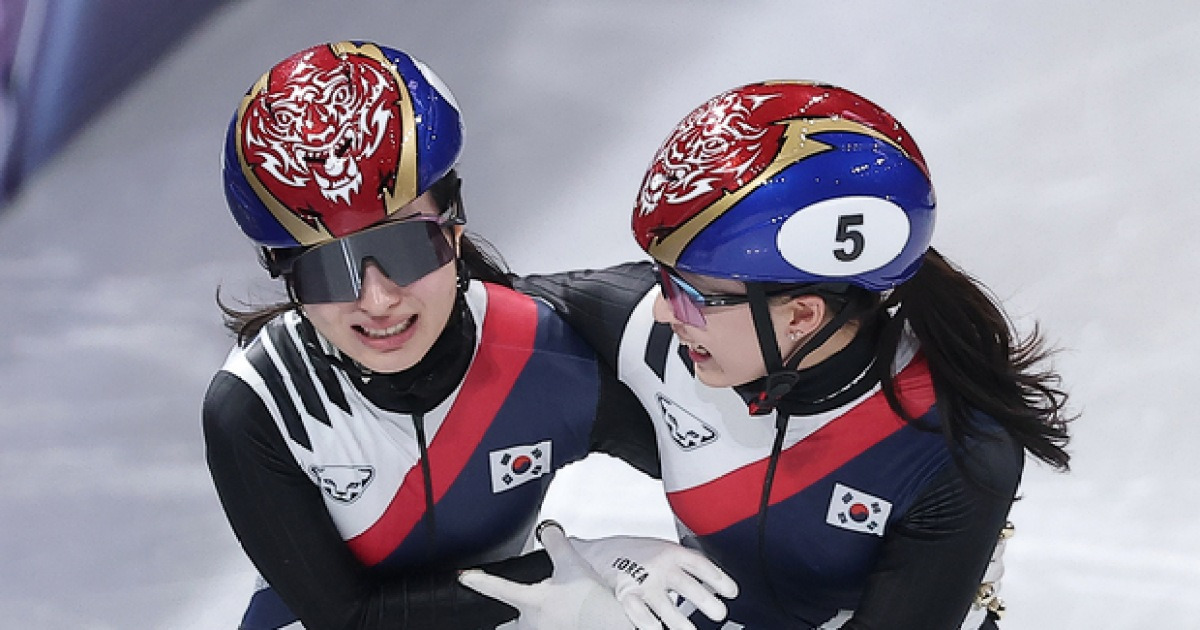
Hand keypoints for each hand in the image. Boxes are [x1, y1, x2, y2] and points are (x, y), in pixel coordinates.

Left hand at [459, 521, 632, 629]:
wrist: (610, 625)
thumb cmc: (589, 601)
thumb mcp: (572, 564)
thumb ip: (556, 543)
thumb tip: (548, 529)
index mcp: (530, 601)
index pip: (497, 588)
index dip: (478, 581)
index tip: (464, 578)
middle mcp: (531, 623)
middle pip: (506, 626)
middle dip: (505, 621)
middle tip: (506, 616)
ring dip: (529, 623)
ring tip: (544, 614)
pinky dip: (550, 625)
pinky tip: (562, 620)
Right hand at [569, 530, 737, 628]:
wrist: (597, 552)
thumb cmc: (633, 555)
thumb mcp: (662, 551)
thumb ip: (683, 565)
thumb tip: (711, 584)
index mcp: (671, 552)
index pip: (701, 565)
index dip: (719, 578)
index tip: (732, 592)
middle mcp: (659, 566)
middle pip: (688, 586)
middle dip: (706, 602)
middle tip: (719, 613)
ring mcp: (642, 582)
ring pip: (667, 607)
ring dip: (682, 624)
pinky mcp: (626, 596)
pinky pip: (641, 615)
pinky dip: (650, 625)